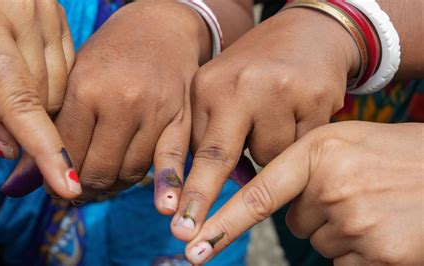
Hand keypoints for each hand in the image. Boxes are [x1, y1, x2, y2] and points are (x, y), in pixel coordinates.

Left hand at [0, 0, 78, 197]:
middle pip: (41, 96)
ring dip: (31, 95)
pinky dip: (44, 78)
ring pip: (58, 86)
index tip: (67, 183)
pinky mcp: (58, 13)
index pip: (20, 100)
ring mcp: (46, 9)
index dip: (43, 146)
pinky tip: (18, 63)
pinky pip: (65, 68)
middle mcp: (23, 11)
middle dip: (11, 111)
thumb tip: (11, 150)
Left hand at [2, 1, 210, 203]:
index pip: (64, 153)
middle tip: (75, 191)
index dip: (54, 176)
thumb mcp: (75, 79)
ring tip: (102, 183)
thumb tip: (17, 186)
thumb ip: (51, 130)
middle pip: (96, 170)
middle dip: (80, 188)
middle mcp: (122, 101)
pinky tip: (147, 198)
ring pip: (128, 174)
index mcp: (86, 87)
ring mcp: (155, 112)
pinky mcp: (181, 120)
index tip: (52, 184)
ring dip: (111, 187)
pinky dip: (154, 188)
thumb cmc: (111, 54)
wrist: (162, 29)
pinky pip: (165, 167)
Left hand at [171, 7, 359, 239]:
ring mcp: (278, 90)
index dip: (181, 186)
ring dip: (271, 154)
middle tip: (186, 234)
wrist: (308, 33)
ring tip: (275, 120)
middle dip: (202, 197)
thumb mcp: (223, 91)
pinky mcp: (314, 97)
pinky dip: (298, 142)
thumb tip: (222, 184)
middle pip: (218, 156)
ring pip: (270, 158)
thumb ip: (213, 134)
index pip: (190, 146)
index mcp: (208, 86)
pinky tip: (298, 115)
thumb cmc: (257, 72)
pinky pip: (302, 147)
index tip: (175, 222)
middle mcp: (238, 85)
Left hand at [182, 121, 423, 264]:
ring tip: (376, 207)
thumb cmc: (400, 154)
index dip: (222, 223)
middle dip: (317, 215)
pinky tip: (387, 229)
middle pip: (295, 222)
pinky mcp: (381, 255)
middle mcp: (332, 185)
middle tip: (357, 194)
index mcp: (320, 151)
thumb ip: (307, 164)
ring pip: (321, 243)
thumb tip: (276, 199)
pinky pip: (345, 264)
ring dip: (342, 232)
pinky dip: (361, 253)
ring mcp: (357, 222)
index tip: (193, 245)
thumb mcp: (349, 140)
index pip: (259, 194)